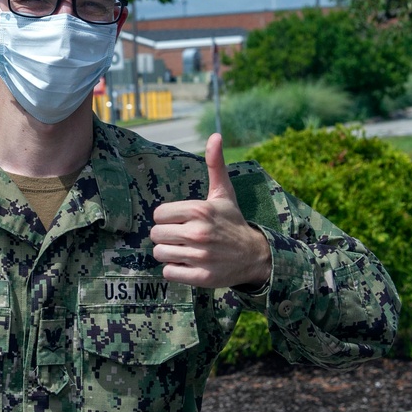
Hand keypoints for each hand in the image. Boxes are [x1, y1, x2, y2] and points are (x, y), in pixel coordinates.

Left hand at [150, 133, 270, 289]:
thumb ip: (215, 165)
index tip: (179, 221)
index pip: (158, 214)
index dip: (166, 218)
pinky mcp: (202, 277)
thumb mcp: (223, 193)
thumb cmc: (232, 221)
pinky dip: (175, 270)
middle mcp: (199, 232)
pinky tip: (188, 264)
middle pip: (156, 234)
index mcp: (200, 210)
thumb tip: (215, 135)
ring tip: (184, 250)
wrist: (255, 255)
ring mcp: (200, 256)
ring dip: (168, 253)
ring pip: (159, 253)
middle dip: (166, 236)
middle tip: (181, 237)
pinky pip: (168, 273)